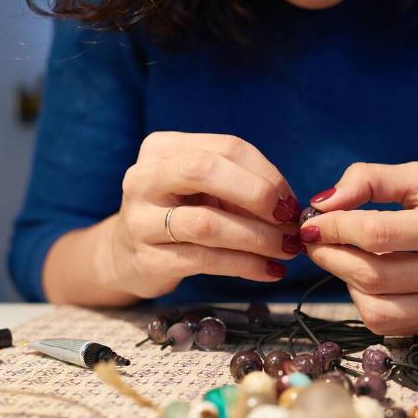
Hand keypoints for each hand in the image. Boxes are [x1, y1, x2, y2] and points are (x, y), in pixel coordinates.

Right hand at [106, 132, 301, 298]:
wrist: (125, 253)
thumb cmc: (178, 213)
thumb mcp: (203, 189)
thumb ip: (241, 188)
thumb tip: (291, 207)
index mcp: (163, 148)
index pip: (227, 147)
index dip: (267, 174)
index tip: (291, 201)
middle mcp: (145, 178)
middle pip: (204, 170)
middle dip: (257, 194)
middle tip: (289, 220)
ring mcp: (141, 219)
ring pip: (207, 223)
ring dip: (257, 237)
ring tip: (287, 249)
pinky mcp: (147, 259)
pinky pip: (205, 260)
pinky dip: (245, 265)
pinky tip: (269, 270)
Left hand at [301, 162, 417, 334]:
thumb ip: (371, 180)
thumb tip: (323, 204)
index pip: (381, 234)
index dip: (336, 228)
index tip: (313, 221)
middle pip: (374, 276)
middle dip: (332, 256)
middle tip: (315, 239)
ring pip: (377, 309)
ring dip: (346, 282)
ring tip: (342, 256)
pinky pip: (389, 323)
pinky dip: (365, 300)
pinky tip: (368, 276)